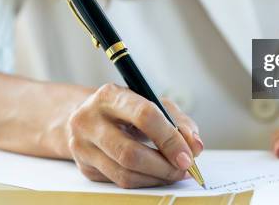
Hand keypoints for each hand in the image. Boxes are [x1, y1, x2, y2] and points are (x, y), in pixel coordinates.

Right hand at [67, 83, 203, 187]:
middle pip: (130, 153)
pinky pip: (119, 182)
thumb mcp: (153, 103)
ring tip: (174, 173)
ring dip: (156, 178)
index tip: (188, 155)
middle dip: (164, 166)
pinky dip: (144, 182)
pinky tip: (156, 175)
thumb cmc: (127, 108)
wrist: (88, 117)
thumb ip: (178, 121)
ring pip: (124, 173)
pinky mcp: (84, 167)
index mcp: (110, 95)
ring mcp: (82, 145)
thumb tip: (195, 146)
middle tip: (184, 169)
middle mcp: (89, 119)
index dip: (169, 139)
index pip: (144, 116)